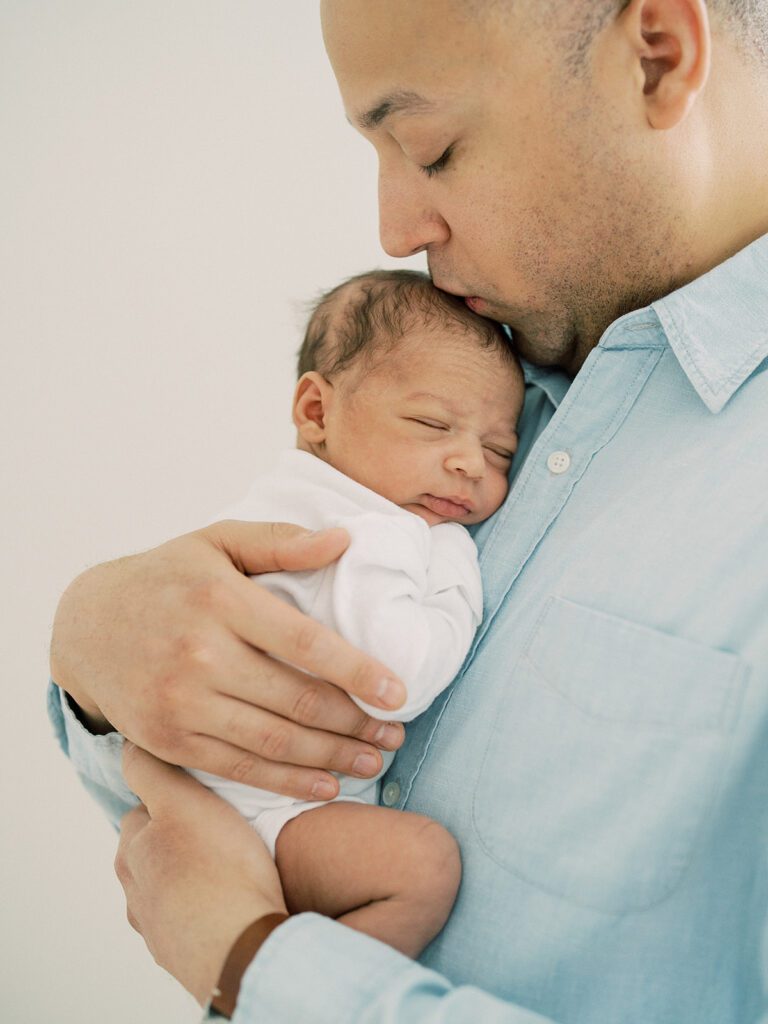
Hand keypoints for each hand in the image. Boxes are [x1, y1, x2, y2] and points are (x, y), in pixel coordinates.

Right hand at [51, 520, 405, 799]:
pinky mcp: (169, 740)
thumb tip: (345, 540)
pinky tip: (326, 783)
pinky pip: (238, 768)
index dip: (357, 671)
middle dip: (355, 722)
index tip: (398, 691)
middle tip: (396, 732)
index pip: (304, 642)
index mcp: (220, 600)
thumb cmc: (166, 577)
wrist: (86, 625)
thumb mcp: (217, 542)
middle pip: (295, 699)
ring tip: (375, 759)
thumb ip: (280, 542)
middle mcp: (199, 653)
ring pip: (273, 740)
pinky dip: (287, 781)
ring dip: (333, 756)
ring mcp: (181, 703)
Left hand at [115, 743, 284, 1004]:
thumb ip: (153, 772)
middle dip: (181, 837)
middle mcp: (136, 894)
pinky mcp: (187, 955)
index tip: (202, 794)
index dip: (174, 796)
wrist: (246, 948)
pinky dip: (210, 906)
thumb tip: (129, 744)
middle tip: (221, 825)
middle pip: (154, 851)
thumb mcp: (184, 802)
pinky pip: (195, 919)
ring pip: (173, 887)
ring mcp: (159, 929)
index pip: (143, 810)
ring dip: (194, 874)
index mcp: (131, 853)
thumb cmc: (219, 870)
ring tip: (233, 862)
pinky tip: (235, 897)